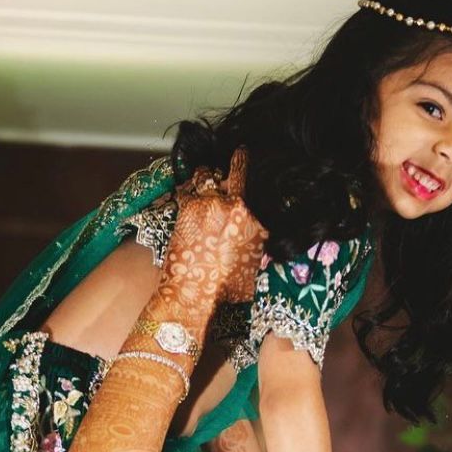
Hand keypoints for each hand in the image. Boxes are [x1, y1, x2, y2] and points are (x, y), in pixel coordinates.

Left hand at [166, 149, 267, 305]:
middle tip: (236, 156)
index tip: (247, 157)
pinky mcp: (187, 208)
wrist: (194, 294)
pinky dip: (187, 187)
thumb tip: (263, 241)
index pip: (255, 183)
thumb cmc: (225, 290)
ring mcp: (209, 204)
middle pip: (234, 169)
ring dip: (207, 176)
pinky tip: (188, 190)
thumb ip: (260, 247)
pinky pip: (187, 186)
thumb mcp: (254, 269)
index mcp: (255, 221)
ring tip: (206, 178)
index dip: (248, 167)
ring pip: (207, 174)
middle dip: (235, 162)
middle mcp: (235, 206)